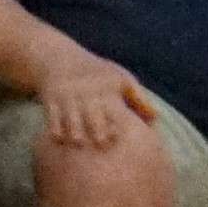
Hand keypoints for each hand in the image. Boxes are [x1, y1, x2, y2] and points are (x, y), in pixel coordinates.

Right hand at [38, 52, 162, 155]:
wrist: (60, 60)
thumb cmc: (98, 74)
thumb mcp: (120, 78)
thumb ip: (138, 99)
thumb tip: (156, 119)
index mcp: (106, 88)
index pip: (114, 107)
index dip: (117, 122)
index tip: (120, 137)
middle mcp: (87, 92)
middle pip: (92, 114)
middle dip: (97, 130)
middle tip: (102, 146)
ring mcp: (68, 97)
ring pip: (71, 118)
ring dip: (76, 133)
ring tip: (81, 147)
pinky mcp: (51, 102)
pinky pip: (52, 119)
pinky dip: (56, 131)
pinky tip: (60, 145)